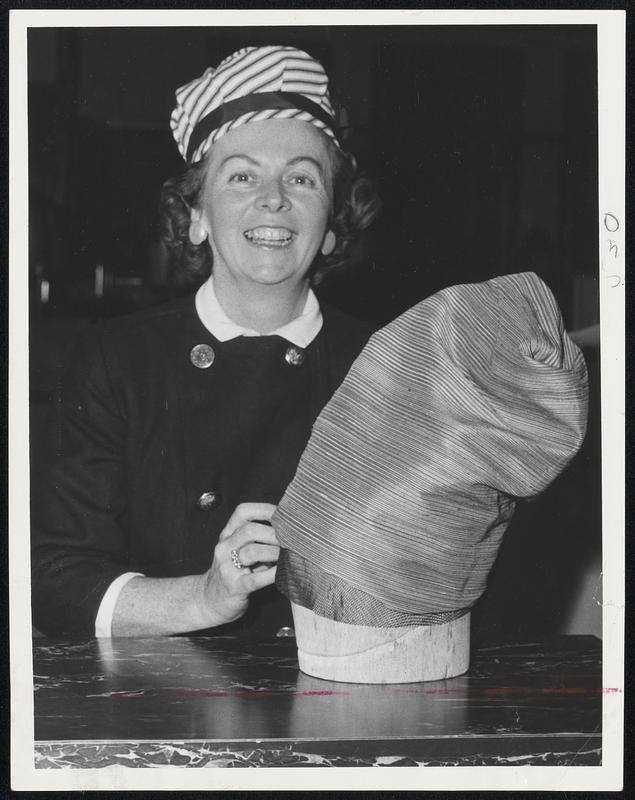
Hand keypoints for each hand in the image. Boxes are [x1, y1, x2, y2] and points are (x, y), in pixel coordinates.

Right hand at [198, 502, 279, 626]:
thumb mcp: (239, 550)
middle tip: (291, 539)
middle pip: (250, 530)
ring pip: (252, 551)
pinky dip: (272, 574)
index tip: (284, 515)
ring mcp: (227, 568)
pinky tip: (282, 571)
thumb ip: (257, 538)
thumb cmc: (233, 573)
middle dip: (274, 533)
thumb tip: (288, 529)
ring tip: (288, 554)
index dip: (265, 509)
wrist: (209, 601)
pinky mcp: (234, 587)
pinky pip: (255, 579)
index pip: (243, 512)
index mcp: (227, 535)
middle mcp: (224, 547)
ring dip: (274, 552)